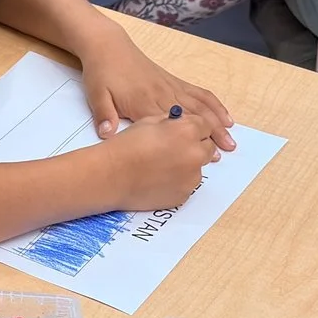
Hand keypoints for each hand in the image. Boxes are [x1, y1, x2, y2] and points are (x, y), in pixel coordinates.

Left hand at [77, 35, 233, 146]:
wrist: (108, 47)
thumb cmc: (101, 73)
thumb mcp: (96, 95)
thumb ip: (104, 115)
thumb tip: (107, 135)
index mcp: (143, 103)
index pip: (171, 126)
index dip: (189, 140)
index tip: (204, 154)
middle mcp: (162, 95)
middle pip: (192, 117)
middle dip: (211, 133)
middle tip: (226, 150)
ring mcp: (170, 87)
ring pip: (199, 106)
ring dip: (217, 121)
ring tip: (231, 138)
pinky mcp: (173, 81)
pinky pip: (198, 93)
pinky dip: (213, 104)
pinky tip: (224, 115)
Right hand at [96, 106, 226, 210]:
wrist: (110, 176)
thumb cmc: (125, 147)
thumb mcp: (149, 122)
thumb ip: (172, 123)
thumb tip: (181, 124)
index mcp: (187, 131)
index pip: (205, 126)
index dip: (195, 128)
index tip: (188, 132)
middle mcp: (194, 154)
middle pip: (208, 148)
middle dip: (195, 146)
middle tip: (176, 149)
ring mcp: (191, 177)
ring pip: (197, 168)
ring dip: (187, 165)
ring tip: (162, 166)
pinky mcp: (184, 195)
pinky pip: (187, 185)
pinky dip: (178, 181)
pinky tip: (159, 178)